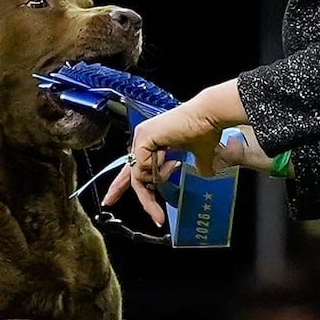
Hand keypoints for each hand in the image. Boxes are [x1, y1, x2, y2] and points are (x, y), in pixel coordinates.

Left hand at [101, 101, 223, 225]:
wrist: (209, 116)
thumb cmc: (205, 130)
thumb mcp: (198, 155)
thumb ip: (196, 166)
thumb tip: (205, 175)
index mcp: (152, 141)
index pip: (134, 166)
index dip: (123, 183)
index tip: (111, 198)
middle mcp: (143, 137)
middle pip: (131, 173)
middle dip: (122, 190)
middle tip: (110, 203)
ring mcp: (142, 137)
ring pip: (139, 173)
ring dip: (159, 176)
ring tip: (175, 162)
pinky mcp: (144, 138)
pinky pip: (143, 167)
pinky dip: (158, 169)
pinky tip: (170, 158)